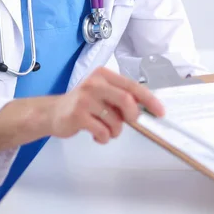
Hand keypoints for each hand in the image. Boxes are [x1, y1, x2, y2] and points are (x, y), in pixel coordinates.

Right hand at [49, 67, 164, 143]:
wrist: (53, 112)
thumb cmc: (84, 104)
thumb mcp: (103, 94)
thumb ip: (121, 97)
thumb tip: (146, 109)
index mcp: (104, 75)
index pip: (132, 86)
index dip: (149, 99)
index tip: (160, 112)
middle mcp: (94, 83)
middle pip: (126, 100)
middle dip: (133, 116)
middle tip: (131, 123)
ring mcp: (85, 99)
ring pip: (115, 120)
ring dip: (116, 131)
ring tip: (108, 131)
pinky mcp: (77, 115)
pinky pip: (102, 131)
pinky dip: (104, 137)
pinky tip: (97, 135)